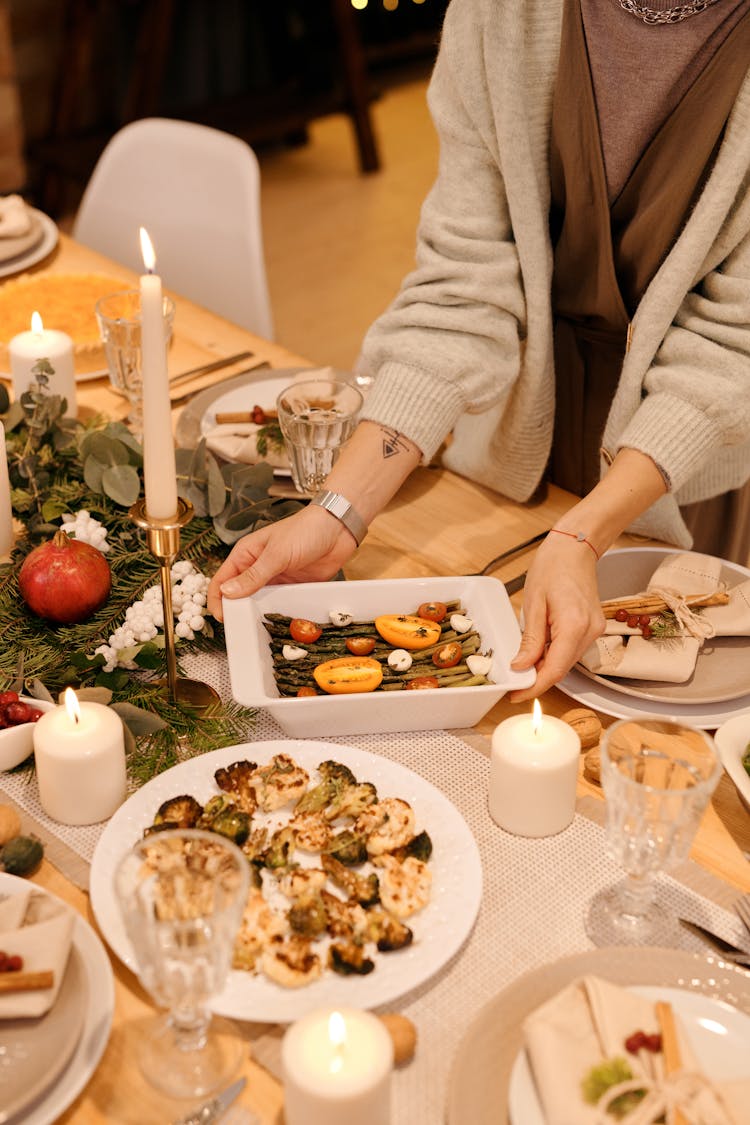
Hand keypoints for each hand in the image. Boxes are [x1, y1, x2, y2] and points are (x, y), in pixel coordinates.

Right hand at [206, 505, 357, 619]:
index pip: (221, 580)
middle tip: (242, 629)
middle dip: (238, 611)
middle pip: (239, 595)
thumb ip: (253, 576)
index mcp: (246, 555)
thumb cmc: (304, 530)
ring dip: (259, 614)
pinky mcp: (292, 587)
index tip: (223, 619)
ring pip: (259, 602)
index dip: (217, 600)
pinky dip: (278, 613)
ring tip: (260, 631)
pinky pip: (280, 603)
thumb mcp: (276, 553)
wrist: (338, 529)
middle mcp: (257, 568)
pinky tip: (280, 624)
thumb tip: (227, 593)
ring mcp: (275, 579)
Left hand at [509, 534, 605, 700]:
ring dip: (546, 666)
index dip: (535, 687)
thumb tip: (521, 667)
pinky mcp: (594, 627)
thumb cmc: (553, 566)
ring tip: (523, 663)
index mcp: (573, 625)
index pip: (555, 670)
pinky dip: (555, 654)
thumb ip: (530, 639)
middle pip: (562, 669)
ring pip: (567, 661)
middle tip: (513, 682)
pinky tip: (539, 649)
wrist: (575, 547)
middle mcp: (590, 631)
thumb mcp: (533, 603)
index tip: (516, 695)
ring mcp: (595, 630)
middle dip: (537, 678)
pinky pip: (572, 650)